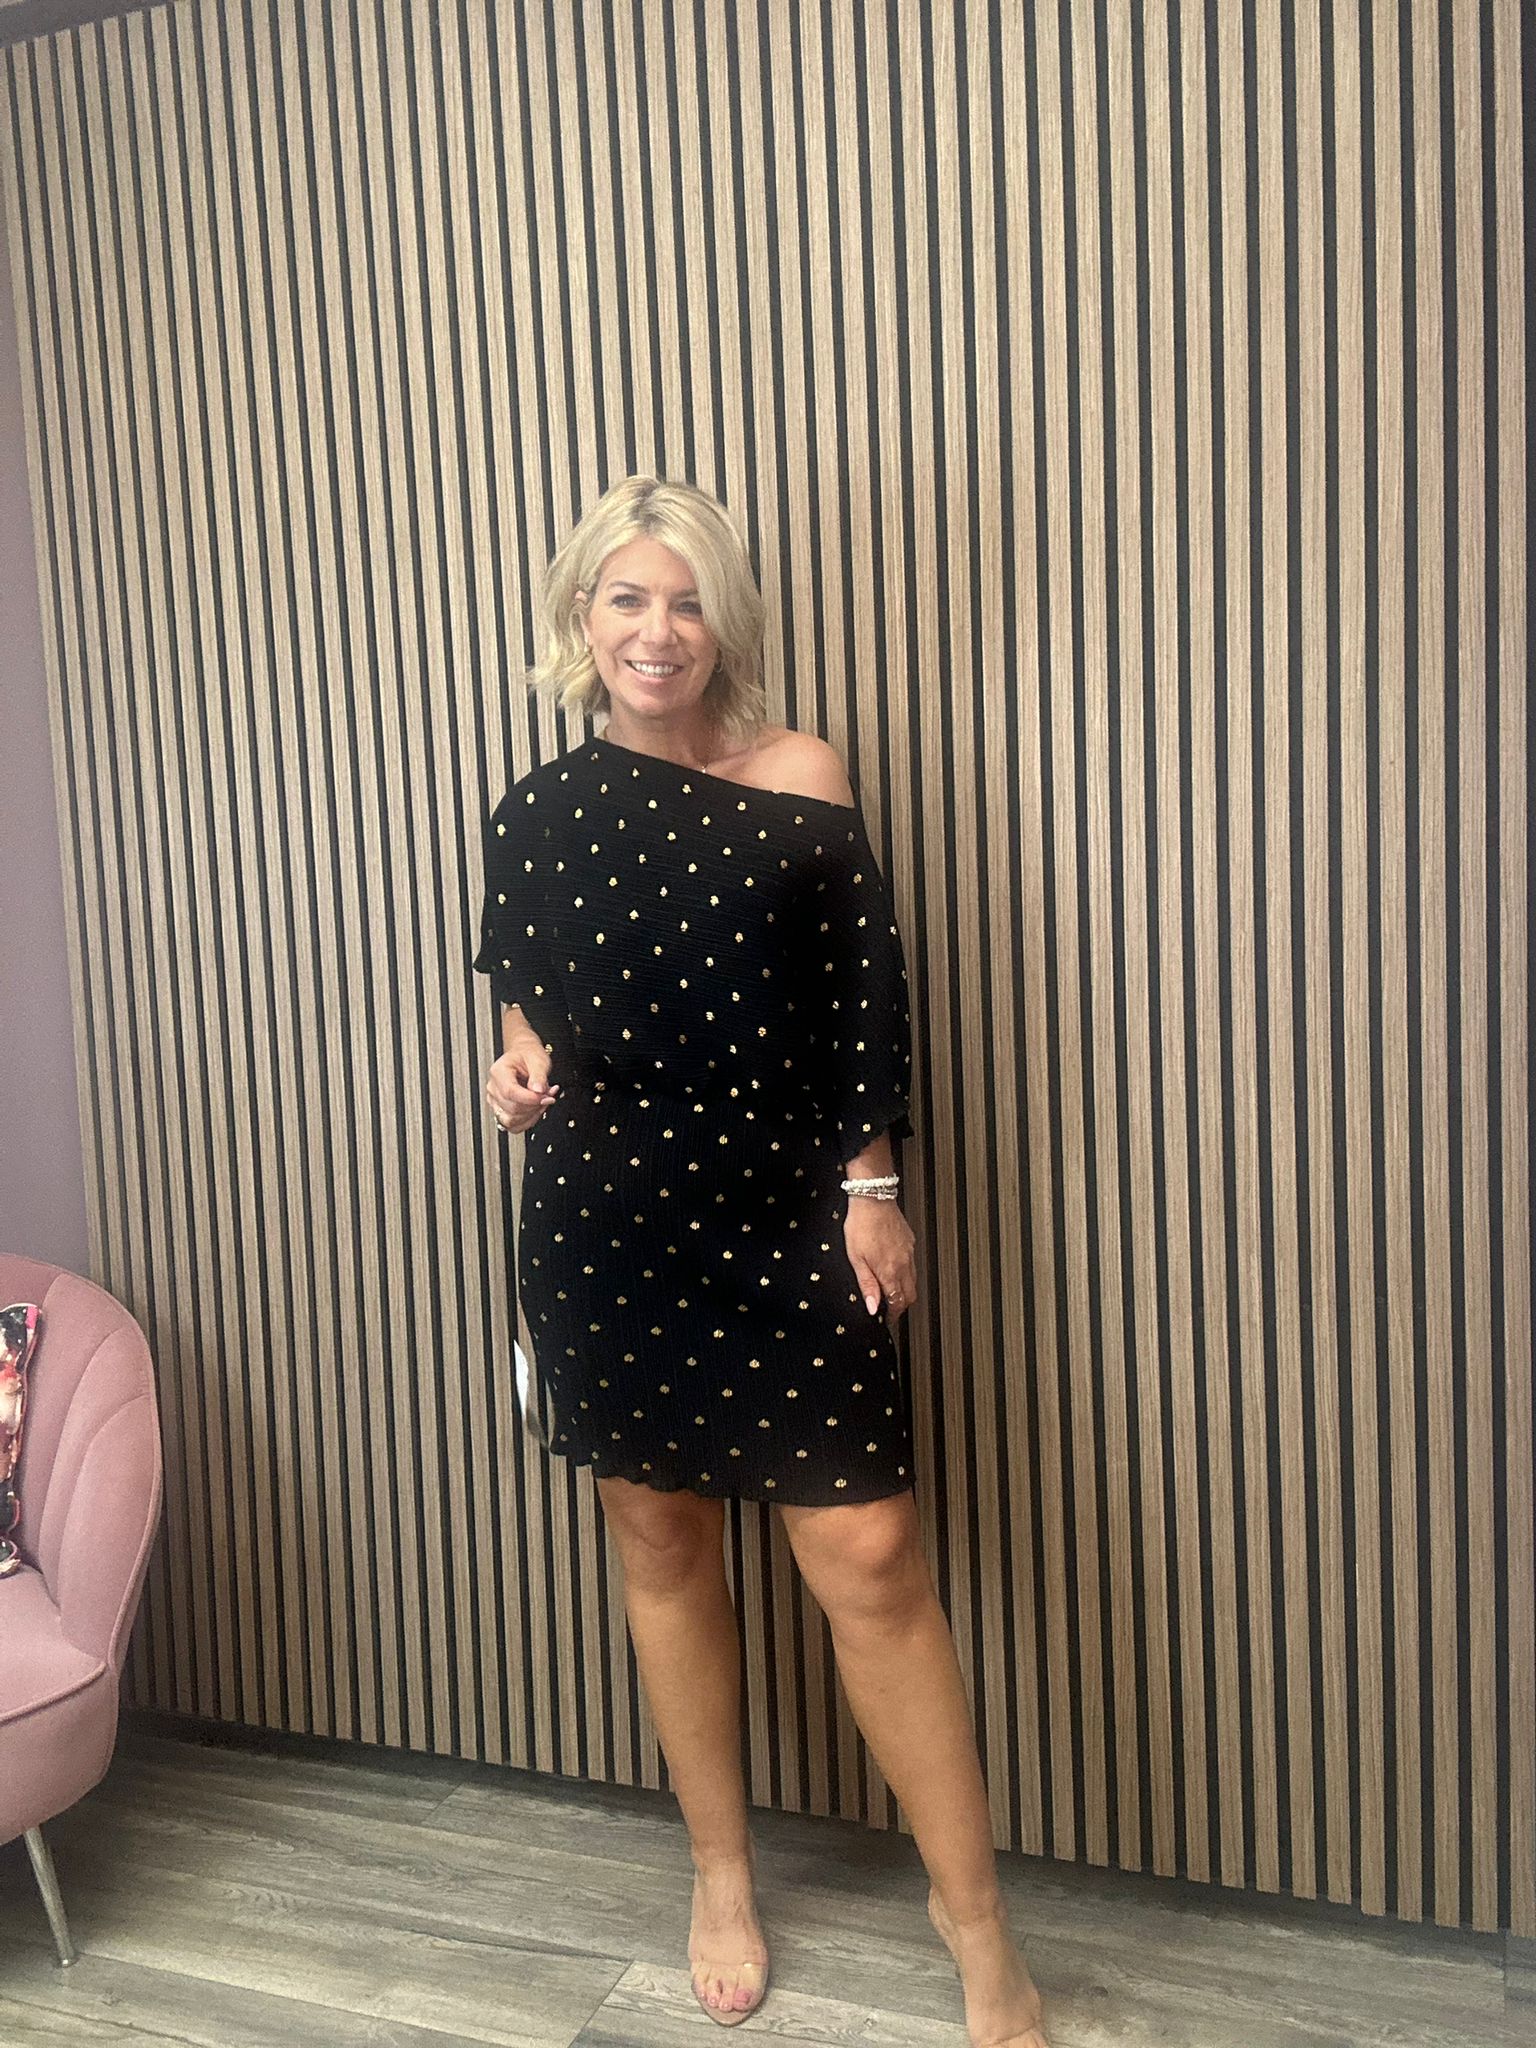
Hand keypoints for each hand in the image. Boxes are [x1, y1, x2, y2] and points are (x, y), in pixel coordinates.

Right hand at [487, 1035, 558, 1134]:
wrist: (524, 1056)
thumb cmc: (528, 1056)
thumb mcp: (538, 1060)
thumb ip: (538, 1076)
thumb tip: (538, 1091)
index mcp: (499, 1072)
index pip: (510, 1092)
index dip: (530, 1099)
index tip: (545, 1097)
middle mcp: (493, 1088)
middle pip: (511, 1108)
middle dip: (534, 1106)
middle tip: (548, 1096)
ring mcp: (495, 1101)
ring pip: (510, 1120)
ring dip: (531, 1116)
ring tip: (542, 1102)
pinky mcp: (501, 1110)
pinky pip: (512, 1126)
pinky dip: (527, 1122)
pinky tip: (536, 1110)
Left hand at [843, 1196, 917, 1326]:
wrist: (873, 1198)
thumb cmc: (861, 1224)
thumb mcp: (856, 1258)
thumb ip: (866, 1284)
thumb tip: (872, 1307)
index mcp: (889, 1270)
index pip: (897, 1302)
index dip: (892, 1315)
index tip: (886, 1319)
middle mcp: (903, 1263)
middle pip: (910, 1295)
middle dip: (901, 1306)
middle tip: (890, 1310)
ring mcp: (909, 1252)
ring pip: (913, 1280)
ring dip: (904, 1290)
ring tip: (890, 1291)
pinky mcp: (910, 1242)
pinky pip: (913, 1264)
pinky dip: (906, 1274)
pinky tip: (894, 1269)